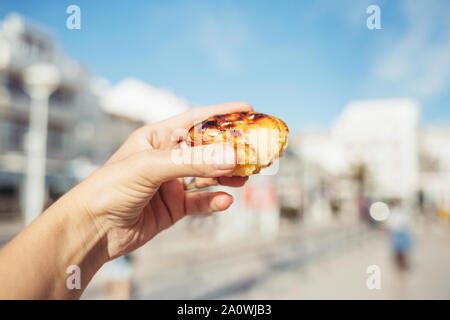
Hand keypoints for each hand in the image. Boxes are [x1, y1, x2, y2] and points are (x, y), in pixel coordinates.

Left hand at [73, 102, 252, 259]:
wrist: (92, 229)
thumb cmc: (111, 187)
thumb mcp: (150, 167)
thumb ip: (192, 162)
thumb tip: (232, 157)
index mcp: (158, 138)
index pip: (195, 119)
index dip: (221, 114)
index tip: (248, 108)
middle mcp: (167, 158)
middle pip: (207, 150)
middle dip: (231, 150)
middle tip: (256, 151)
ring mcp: (172, 183)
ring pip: (208, 176)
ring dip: (228, 176)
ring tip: (246, 177)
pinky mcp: (174, 207)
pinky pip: (201, 202)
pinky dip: (214, 201)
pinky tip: (226, 201)